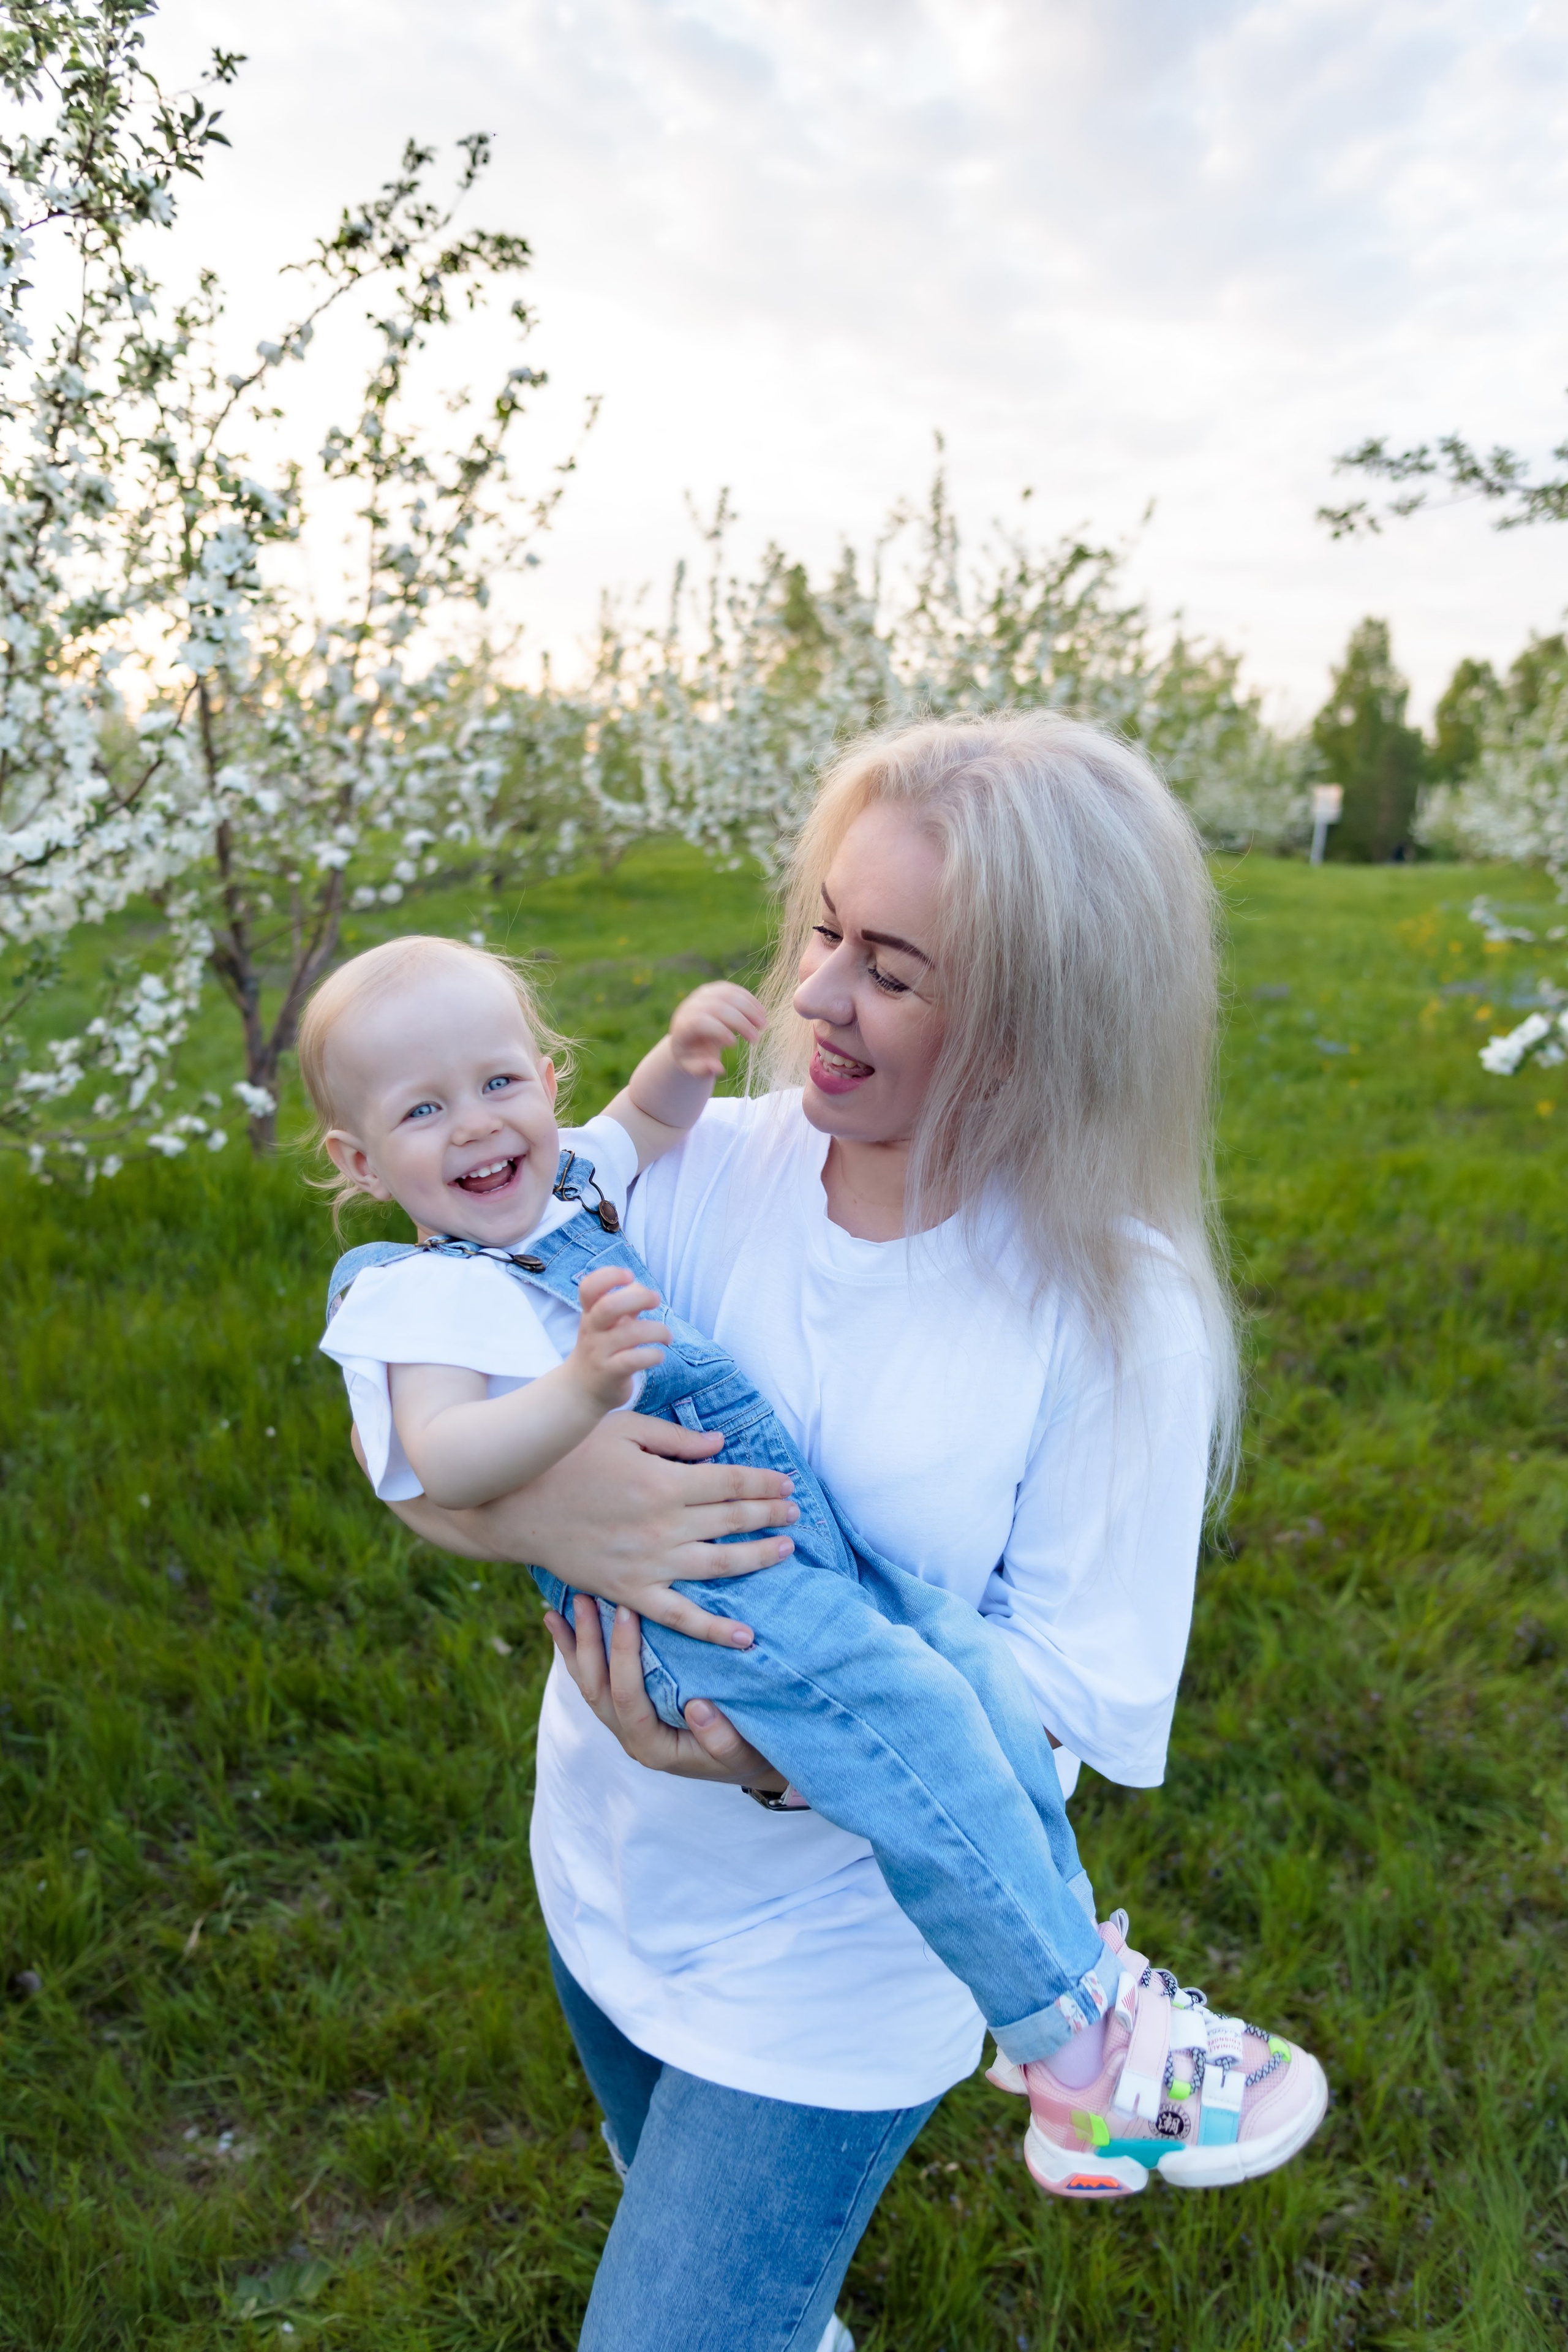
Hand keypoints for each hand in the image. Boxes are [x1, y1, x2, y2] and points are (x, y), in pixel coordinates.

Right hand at [366, 1410, 798, 1643]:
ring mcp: (649, 1563)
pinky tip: (744, 1636)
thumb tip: (720, 1446)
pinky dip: (713, 1629)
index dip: (764, 1483)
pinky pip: (679, 1616)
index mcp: (665, 1482)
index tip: (787, 1484)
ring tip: (785, 1551)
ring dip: (758, 1558)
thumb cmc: (567, 1456)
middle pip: (733, 1521)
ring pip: (720, 1566)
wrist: (515, 1503)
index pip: (731, 1482)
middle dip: (770, 1515)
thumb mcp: (622, 1429)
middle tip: (796, 1512)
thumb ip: (674, 1439)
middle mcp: (664, 1525)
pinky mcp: (630, 1591)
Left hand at [545, 1595, 788, 1787]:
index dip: (624, 1656)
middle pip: (597, 1688)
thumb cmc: (745, 1754)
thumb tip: (698, 1709)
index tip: (630, 1612)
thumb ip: (721, 1739)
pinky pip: (595, 1680)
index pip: (629, 1697)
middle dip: (589, 1643)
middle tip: (585, 1599)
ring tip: (557, 1609)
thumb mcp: (741, 1753)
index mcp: (652, 1746)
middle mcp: (630, 1736)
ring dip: (575, 1646)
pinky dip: (578, 1653)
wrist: (743, 1762)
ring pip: (589, 1683)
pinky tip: (562, 1626)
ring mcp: (623, 1723)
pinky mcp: (624, 1709)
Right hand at [569, 1265, 670, 1409]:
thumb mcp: (607, 1325)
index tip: (629, 1276)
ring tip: (667, 1336)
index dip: (609, 1275)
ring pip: (629, 1334)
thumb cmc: (601, 1350)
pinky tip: (658, 1355)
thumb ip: (625, 1306)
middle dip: (638, 1297)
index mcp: (591, 1314)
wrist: (580, 1391)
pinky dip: (653, 1355)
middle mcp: (592, 1330)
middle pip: (608, 1306)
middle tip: (656, 1300)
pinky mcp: (610, 1374)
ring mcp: (600, 1353)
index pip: (589, 1287)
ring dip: (658, 1330)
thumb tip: (644, 1289)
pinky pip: (633, 1360)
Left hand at [668, 981, 766, 1079]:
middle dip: (740, 1022)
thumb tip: (718, 1068)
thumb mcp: (692, 1066)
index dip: (718, 1031)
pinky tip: (761, 1013)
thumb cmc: (692, 1053)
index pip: (700, 1022)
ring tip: (763, 1025)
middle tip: (756, 1038)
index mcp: (684, 1024)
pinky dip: (750, 1000)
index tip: (734, 1044)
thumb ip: (702, 1068)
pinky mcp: (716, 989)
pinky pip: (734, 990)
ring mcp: (704, 994)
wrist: (689, 1034)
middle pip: (718, 1008)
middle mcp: (692, 1005)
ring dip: (750, 1009)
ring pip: (729, 995)